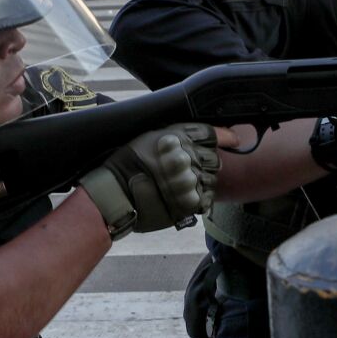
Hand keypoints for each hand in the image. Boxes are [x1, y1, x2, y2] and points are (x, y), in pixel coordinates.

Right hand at [79, 123, 220, 239]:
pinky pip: (205, 199)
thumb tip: (221, 134)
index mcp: (178, 137)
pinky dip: (196, 199)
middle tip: (183, 169)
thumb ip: (182, 134)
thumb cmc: (130, 163)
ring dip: (199, 182)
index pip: (211, 134)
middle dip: (203, 163)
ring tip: (178, 185)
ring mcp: (189, 181)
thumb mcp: (152, 137)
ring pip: (210, 180)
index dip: (216, 138)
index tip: (219, 143)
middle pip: (213, 158)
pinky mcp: (189, 203)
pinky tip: (181, 197)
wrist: (116, 194)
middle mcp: (187, 157)